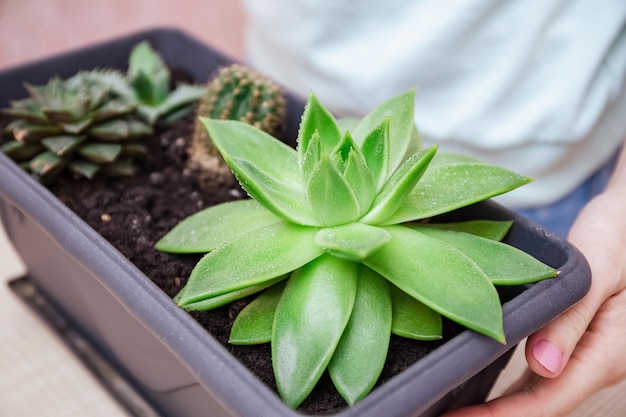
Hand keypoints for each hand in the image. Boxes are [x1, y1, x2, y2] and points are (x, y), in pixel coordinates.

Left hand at [441, 185, 625, 416]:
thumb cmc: (621, 236)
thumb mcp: (599, 270)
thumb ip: (572, 318)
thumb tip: (542, 366)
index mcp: (606, 352)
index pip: (548, 400)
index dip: (500, 416)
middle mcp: (595, 361)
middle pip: (540, 403)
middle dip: (492, 416)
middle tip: (445, 416)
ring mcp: (585, 354)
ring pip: (539, 392)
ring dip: (499, 406)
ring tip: (455, 408)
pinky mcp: (574, 342)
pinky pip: (539, 374)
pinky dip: (510, 386)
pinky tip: (482, 385)